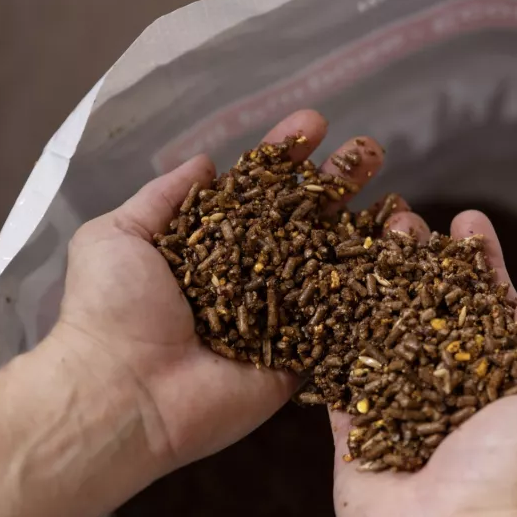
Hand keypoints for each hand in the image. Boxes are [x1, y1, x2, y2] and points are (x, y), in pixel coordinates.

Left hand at [47, 110, 386, 471]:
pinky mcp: (299, 359)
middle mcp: (250, 276)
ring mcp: (279, 317)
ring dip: (366, 231)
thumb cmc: (112, 310)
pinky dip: (376, 294)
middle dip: (337, 184)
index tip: (314, 123)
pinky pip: (343, 324)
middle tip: (369, 151)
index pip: (257, 190)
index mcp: (210, 245)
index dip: (286, 157)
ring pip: (331, 266)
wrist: (121, 393)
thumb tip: (206, 162)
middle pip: (304, 221)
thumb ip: (163, 197)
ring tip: (399, 201)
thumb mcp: (118, 235)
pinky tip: (405, 258)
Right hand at [330, 209, 516, 516]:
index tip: (467, 221)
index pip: (490, 312)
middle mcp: (449, 395)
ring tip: (365, 235)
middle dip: (419, 265)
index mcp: (502, 388)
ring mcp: (398, 414)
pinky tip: (324, 290)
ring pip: (382, 336)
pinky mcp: (353, 435)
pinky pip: (338, 380)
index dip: (480, 266)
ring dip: (374, 285)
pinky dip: (332, 340)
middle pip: (430, 314)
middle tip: (404, 218)